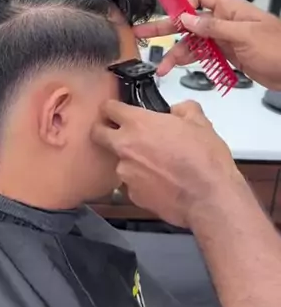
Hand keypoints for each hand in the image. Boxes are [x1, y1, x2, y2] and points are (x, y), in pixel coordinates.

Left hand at [92, 99, 239, 227]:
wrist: (209, 198)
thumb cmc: (205, 161)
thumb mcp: (200, 123)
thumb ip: (183, 109)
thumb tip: (179, 110)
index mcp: (138, 124)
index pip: (109, 108)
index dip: (112, 107)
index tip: (115, 110)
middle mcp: (125, 147)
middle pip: (97, 133)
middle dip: (104, 131)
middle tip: (119, 132)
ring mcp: (126, 173)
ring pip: (119, 161)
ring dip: (131, 160)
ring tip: (156, 164)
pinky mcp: (132, 195)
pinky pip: (132, 184)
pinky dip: (142, 182)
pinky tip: (161, 182)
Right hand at [135, 0, 280, 89]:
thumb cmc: (280, 48)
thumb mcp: (245, 36)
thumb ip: (214, 27)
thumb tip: (187, 19)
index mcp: (230, 9)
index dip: (183, 5)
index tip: (171, 19)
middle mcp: (225, 22)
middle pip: (190, 21)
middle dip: (166, 28)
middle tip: (143, 33)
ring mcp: (226, 39)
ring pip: (193, 42)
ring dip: (176, 53)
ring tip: (161, 66)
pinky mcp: (228, 56)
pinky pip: (203, 56)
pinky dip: (190, 61)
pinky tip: (178, 68)